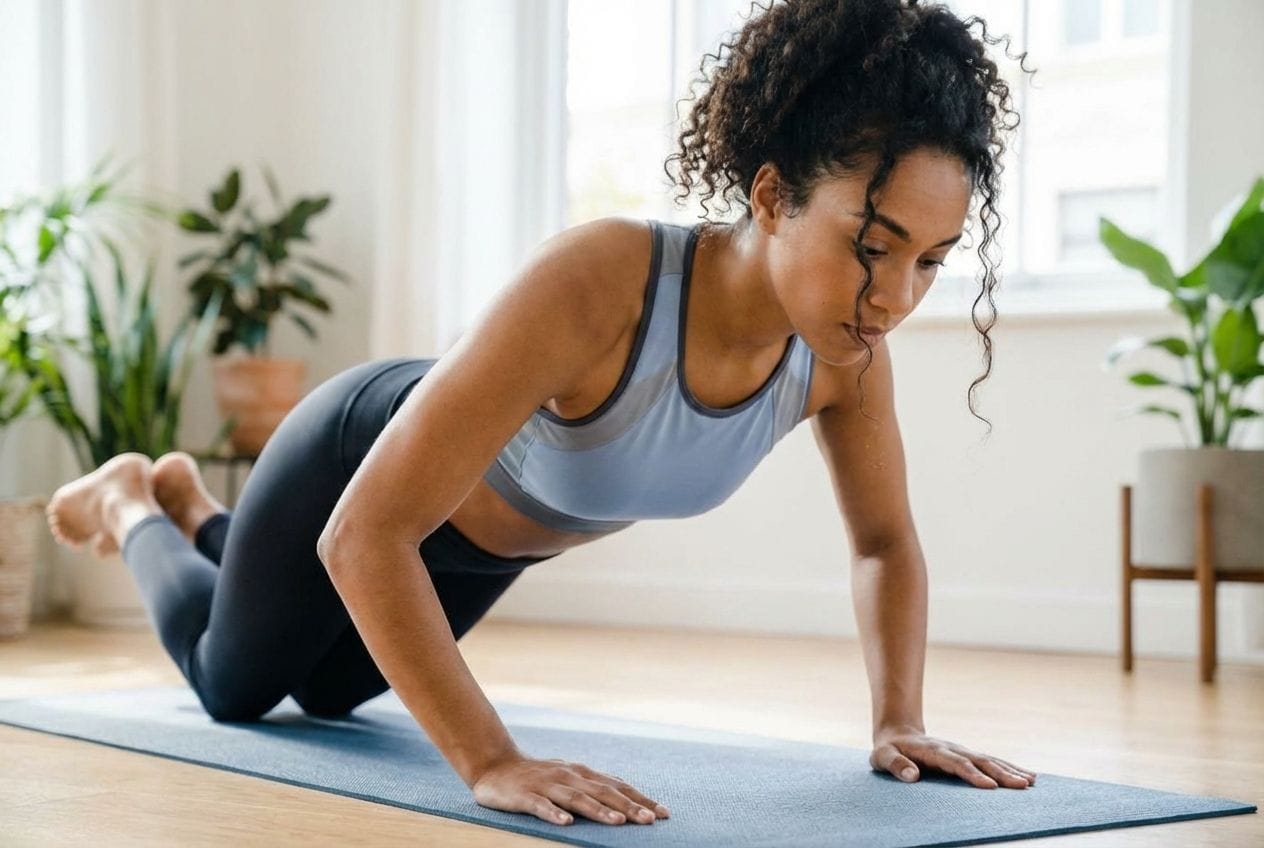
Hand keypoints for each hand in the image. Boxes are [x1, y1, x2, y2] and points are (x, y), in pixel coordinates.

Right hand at [471, 755, 671, 826]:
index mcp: (582, 774)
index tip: (664, 813)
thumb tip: (626, 800)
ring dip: (599, 811)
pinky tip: (567, 824)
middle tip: (651, 820)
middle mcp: (569, 776)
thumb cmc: (538, 777)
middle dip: (629, 806)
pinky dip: (554, 814)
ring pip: (577, 799)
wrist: (495, 766)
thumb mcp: (569, 778)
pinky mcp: (525, 795)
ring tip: (619, 823)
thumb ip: (593, 787)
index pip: (617, 786)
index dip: (641, 799)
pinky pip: (541, 806)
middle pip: (603, 792)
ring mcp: (547, 785)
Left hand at [870, 725, 1036, 788]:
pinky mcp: (967, 756)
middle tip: (1023, 785)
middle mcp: (952, 749)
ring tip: (1032, 781)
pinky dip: (1009, 768)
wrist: (897, 733)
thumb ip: (896, 765)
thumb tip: (913, 776)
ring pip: (990, 760)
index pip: (956, 764)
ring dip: (1011, 770)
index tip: (990, 787)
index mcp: (933, 751)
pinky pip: (991, 761)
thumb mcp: (882, 757)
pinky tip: (1028, 776)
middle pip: (980, 761)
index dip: (973, 775)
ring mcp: (961, 751)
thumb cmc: (889, 750)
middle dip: (1002, 773)